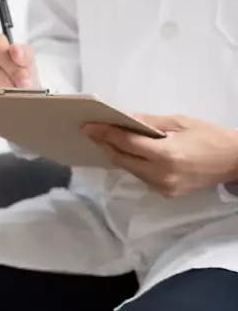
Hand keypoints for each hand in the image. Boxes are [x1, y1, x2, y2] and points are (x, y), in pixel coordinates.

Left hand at [83, 114, 237, 197]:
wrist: (235, 161)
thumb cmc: (210, 137)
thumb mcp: (180, 123)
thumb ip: (148, 122)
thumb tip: (122, 117)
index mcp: (166, 155)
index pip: (126, 143)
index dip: (104, 134)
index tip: (88, 127)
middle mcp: (161, 175)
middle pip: (122, 159)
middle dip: (106, 144)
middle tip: (92, 131)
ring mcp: (162, 187)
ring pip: (129, 169)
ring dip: (118, 154)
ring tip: (108, 139)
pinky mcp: (165, 193)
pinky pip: (141, 176)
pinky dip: (132, 163)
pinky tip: (128, 152)